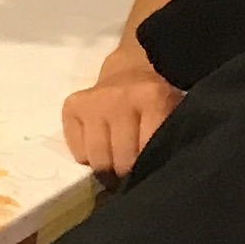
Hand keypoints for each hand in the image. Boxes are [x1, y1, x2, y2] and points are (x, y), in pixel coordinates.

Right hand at [60, 59, 182, 180]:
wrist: (131, 69)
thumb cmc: (155, 99)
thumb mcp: (172, 113)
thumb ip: (166, 139)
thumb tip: (151, 174)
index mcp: (152, 98)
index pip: (148, 150)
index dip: (150, 165)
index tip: (151, 165)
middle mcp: (119, 99)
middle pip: (121, 160)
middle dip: (128, 169)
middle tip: (132, 164)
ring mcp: (92, 103)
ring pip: (98, 159)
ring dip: (108, 165)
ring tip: (115, 158)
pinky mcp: (72, 107)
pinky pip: (78, 153)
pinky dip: (88, 156)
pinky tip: (99, 146)